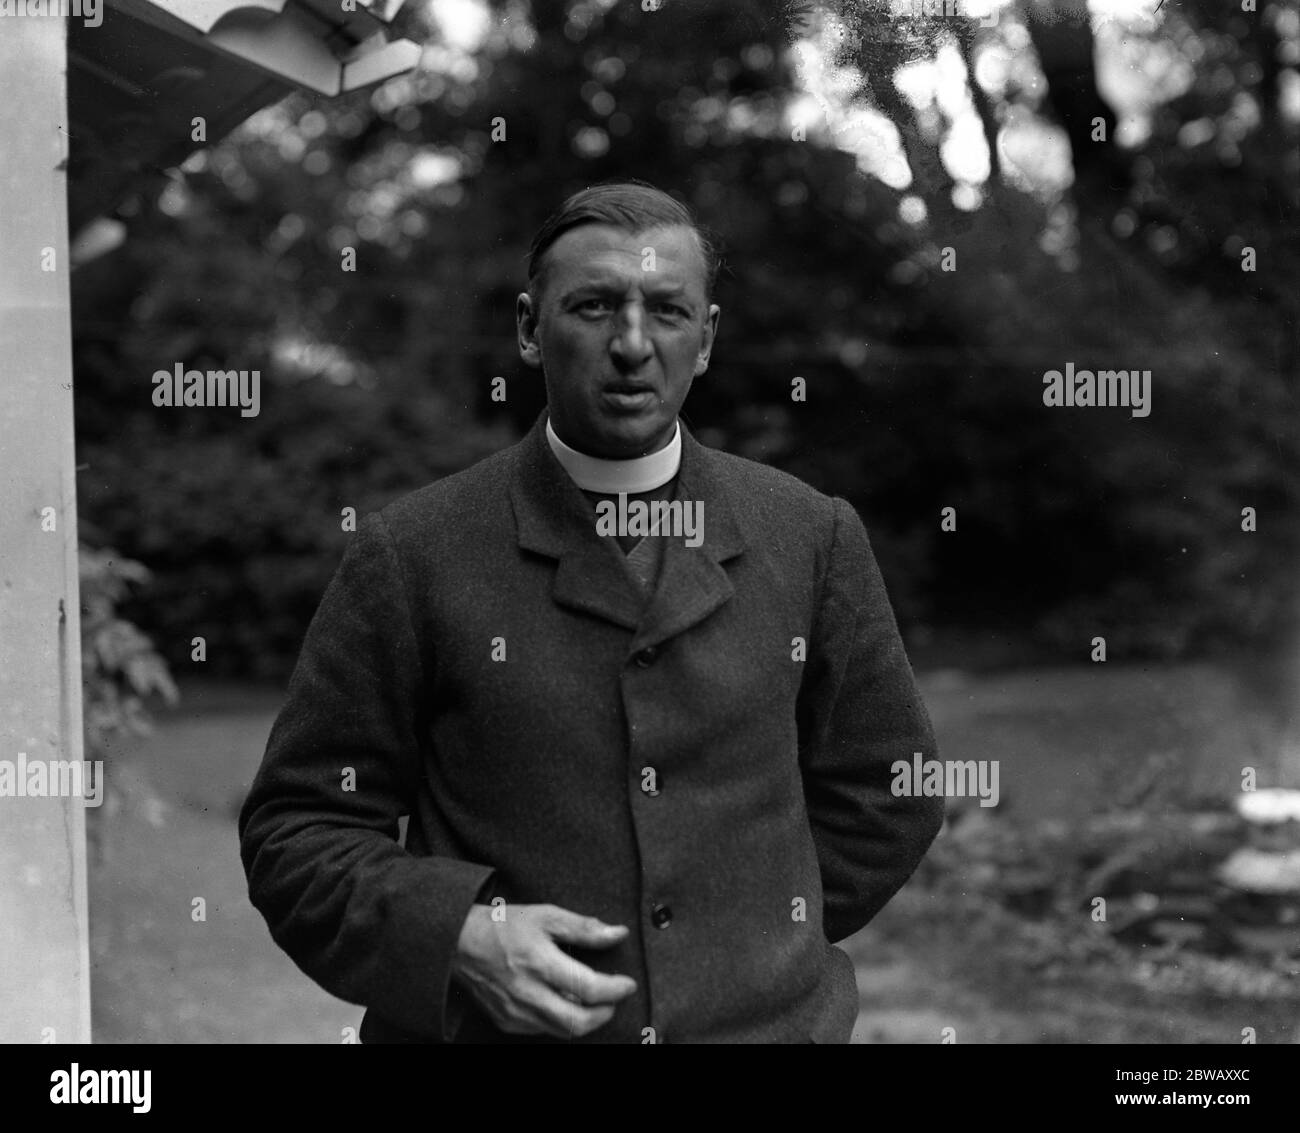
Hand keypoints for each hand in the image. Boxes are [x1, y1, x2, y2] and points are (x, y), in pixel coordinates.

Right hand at [450, 903, 637, 1037]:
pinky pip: (543, 1029)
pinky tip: (563, 1002)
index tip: (627, 984)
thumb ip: (584, 928)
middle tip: (613, 999)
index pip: (588, 988)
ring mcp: (515, 1012)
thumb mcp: (546, 916)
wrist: (460, 943)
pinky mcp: (507, 1022)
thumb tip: (619, 933)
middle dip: (605, 1014)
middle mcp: (527, 993)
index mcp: (539, 963)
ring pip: (562, 1031)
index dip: (615, 989)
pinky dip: (560, 1020)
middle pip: (578, 1022)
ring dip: (584, 1020)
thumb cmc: (505, 926)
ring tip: (591, 1000)